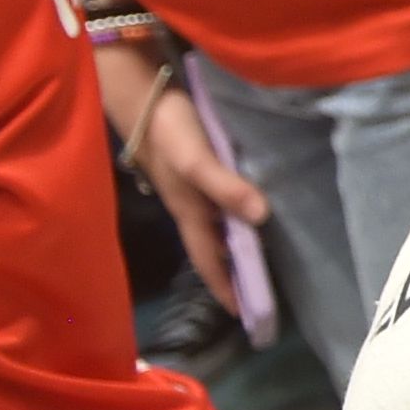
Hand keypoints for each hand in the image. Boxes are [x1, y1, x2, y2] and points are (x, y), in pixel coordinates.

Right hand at [119, 64, 265, 317]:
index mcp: (189, 212)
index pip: (209, 260)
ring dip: (236, 245)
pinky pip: (220, 202)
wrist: (144, 95)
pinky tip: (252, 210)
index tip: (243, 314)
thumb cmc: (169, 130)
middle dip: (232, 273)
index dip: (224, 286)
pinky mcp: (197, 168)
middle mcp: (190, 205)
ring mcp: (191, 188)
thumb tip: (261, 218)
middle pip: (214, 248)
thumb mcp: (197, 161)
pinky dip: (236, 214)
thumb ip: (226, 187)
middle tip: (261, 294)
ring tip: (264, 259)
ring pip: (217, 227)